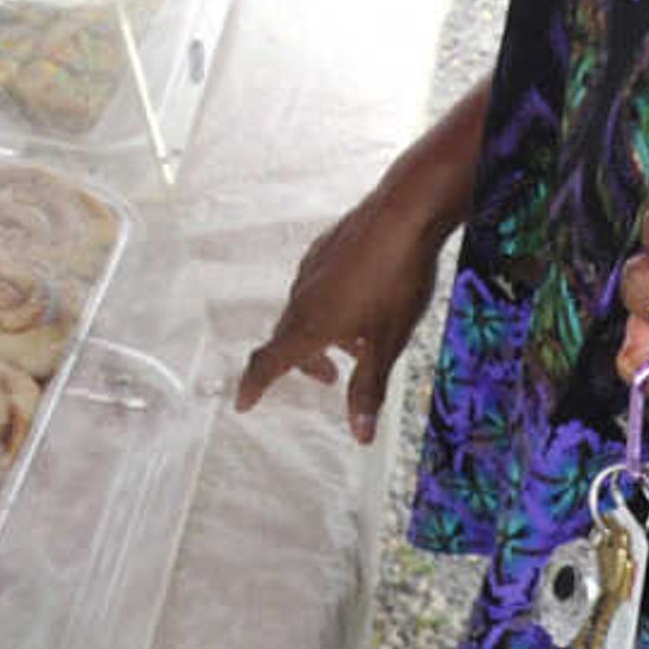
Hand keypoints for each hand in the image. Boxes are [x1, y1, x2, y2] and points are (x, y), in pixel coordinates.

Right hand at [235, 147, 469, 441]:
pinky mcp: (326, 248)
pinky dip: (328, 306)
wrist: (405, 213)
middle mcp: (302, 296)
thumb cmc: (397, 279)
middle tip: (329, 379)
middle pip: (287, 338)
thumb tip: (360, 435)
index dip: (254, 386)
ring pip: (304, 311)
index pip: (268, 362)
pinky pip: (316, 286)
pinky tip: (360, 301)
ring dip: (320, 334)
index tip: (243, 403)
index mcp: (310, 324)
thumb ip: (369, 388)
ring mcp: (311, 269)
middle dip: (303, 363)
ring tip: (357, 342)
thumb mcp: (388, 341)